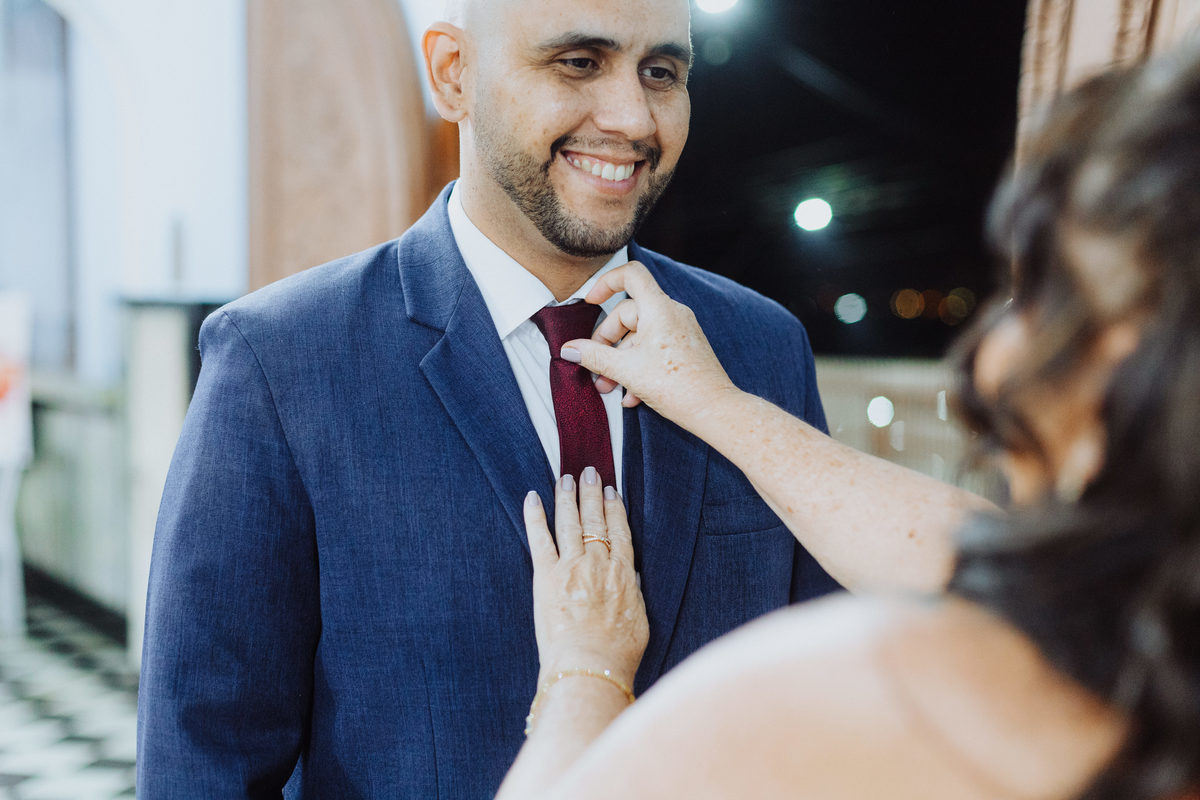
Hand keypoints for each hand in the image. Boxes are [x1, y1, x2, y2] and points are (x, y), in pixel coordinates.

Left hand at [524, 470, 647, 687]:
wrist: (589, 667)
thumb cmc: (617, 653)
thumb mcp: (639, 621)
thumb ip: (635, 595)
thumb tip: (632, 579)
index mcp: (623, 573)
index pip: (619, 531)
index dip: (614, 509)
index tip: (611, 492)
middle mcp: (598, 563)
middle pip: (595, 520)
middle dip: (591, 494)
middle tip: (588, 472)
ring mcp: (571, 567)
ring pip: (570, 522)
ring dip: (567, 498)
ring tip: (565, 478)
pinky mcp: (546, 576)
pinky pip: (540, 539)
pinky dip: (535, 516)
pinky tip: (532, 498)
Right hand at [564, 262, 738, 424]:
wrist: (714, 410)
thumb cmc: (678, 387)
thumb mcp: (626, 370)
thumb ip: (594, 356)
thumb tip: (569, 350)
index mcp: (659, 309)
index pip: (631, 274)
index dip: (606, 282)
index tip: (591, 301)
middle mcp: (672, 314)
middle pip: (628, 314)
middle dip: (607, 343)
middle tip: (596, 369)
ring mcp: (680, 330)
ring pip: (639, 336)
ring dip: (620, 361)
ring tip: (610, 388)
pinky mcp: (684, 348)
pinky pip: (654, 348)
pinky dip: (639, 366)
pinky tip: (631, 395)